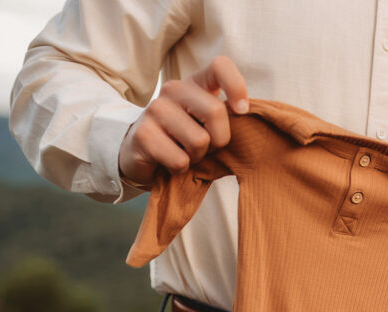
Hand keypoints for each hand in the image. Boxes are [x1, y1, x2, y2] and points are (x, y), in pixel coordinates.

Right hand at [118, 56, 248, 186]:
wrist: (140, 153)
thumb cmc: (184, 138)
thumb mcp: (206, 122)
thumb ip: (225, 115)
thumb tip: (248, 116)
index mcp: (194, 83)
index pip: (220, 66)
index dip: (236, 86)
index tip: (242, 110)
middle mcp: (173, 89)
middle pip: (215, 112)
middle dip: (219, 140)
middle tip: (205, 146)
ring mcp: (155, 109)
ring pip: (199, 141)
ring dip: (197, 157)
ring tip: (184, 152)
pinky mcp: (143, 134)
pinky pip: (180, 160)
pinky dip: (181, 169)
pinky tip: (169, 162)